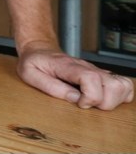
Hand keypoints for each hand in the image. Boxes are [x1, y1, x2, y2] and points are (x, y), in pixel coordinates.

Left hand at [17, 42, 134, 109]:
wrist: (39, 50)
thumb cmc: (34, 62)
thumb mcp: (30, 74)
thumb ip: (50, 87)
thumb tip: (74, 98)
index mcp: (68, 66)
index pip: (91, 78)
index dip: (90, 96)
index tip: (79, 103)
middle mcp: (87, 67)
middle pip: (113, 85)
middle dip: (103, 103)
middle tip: (86, 104)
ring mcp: (96, 71)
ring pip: (122, 85)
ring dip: (113, 100)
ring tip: (94, 103)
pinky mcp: (101, 75)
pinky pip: (123, 85)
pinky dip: (119, 96)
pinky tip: (102, 99)